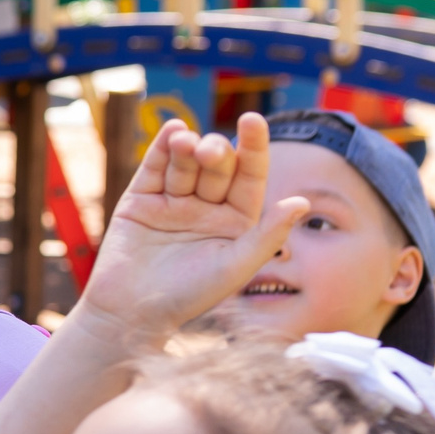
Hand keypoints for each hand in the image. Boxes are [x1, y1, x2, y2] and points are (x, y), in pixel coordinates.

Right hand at [74, 114, 309, 350]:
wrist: (130, 313)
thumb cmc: (188, 296)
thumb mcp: (236, 266)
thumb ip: (268, 234)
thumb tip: (303, 202)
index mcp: (235, 220)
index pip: (249, 174)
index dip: (253, 146)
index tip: (252, 120)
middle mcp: (206, 207)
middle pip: (217, 166)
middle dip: (215, 153)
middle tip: (209, 153)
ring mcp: (172, 201)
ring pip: (185, 164)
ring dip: (187, 148)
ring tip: (185, 142)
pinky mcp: (140, 201)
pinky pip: (154, 168)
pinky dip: (162, 148)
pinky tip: (173, 130)